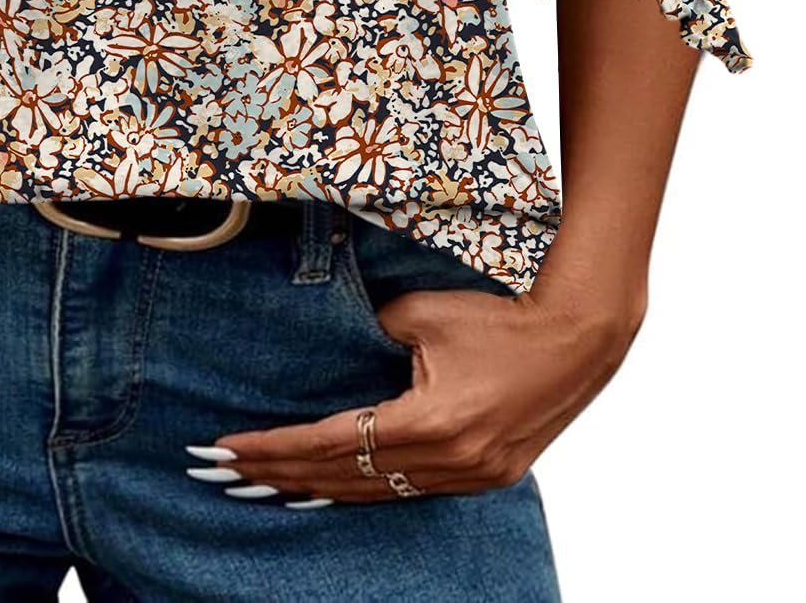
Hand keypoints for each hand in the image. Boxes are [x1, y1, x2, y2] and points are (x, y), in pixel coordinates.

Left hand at [201, 276, 643, 503]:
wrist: (577, 337)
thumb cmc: (500, 316)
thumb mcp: (422, 313)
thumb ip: (372, 333)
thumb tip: (339, 343)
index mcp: (431, 423)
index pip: (331, 443)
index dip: (275, 449)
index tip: (229, 448)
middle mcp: (450, 462)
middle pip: (345, 479)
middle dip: (282, 475)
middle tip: (228, 471)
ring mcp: (471, 476)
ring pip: (376, 493)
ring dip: (319, 490)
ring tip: (268, 484)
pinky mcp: (486, 476)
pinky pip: (410, 491)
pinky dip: (365, 488)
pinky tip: (334, 487)